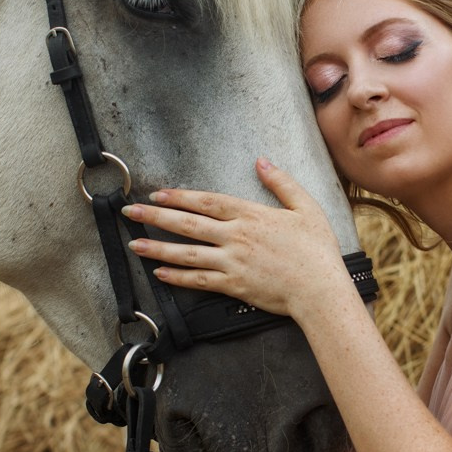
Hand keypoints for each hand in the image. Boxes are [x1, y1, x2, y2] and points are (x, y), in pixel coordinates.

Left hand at [122, 158, 349, 320]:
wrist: (320, 290)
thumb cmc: (317, 250)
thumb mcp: (306, 207)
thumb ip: (282, 183)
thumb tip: (262, 162)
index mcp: (251, 215)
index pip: (207, 201)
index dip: (180, 196)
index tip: (158, 194)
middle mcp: (236, 237)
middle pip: (188, 224)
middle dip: (156, 217)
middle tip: (131, 213)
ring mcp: (232, 262)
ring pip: (186, 254)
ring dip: (157, 248)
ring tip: (135, 245)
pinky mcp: (233, 286)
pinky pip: (199, 280)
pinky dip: (177, 277)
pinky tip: (160, 274)